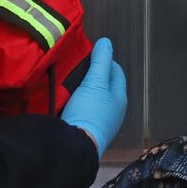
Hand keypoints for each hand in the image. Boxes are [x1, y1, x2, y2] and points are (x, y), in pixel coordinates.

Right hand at [60, 38, 127, 155]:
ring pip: (94, 98)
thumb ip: (101, 61)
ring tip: (70, 81)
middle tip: (77, 66)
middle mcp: (114, 111)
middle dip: (93, 75)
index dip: (105, 60)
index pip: (116, 72)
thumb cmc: (90, 111)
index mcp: (119, 98)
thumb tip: (106, 42)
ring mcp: (101, 122)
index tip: (90, 54)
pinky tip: (66, 99)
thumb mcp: (95, 82)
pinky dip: (77, 102)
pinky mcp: (88, 131)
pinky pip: (84, 110)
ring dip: (84, 89)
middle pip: (105, 86)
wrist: (75, 145)